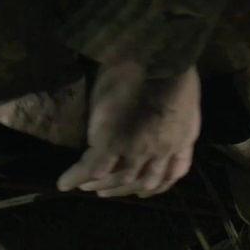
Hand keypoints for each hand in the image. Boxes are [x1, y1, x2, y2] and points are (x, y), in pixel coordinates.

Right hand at [57, 62, 200, 197]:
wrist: (160, 58)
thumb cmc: (174, 66)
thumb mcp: (184, 94)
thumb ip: (177, 110)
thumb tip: (164, 110)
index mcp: (184, 136)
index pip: (174, 172)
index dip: (159, 183)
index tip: (145, 189)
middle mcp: (164, 149)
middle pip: (146, 180)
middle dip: (127, 188)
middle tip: (107, 192)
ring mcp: (138, 149)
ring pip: (120, 178)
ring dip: (103, 185)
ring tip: (87, 187)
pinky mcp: (113, 142)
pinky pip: (92, 166)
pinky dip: (76, 176)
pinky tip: (64, 183)